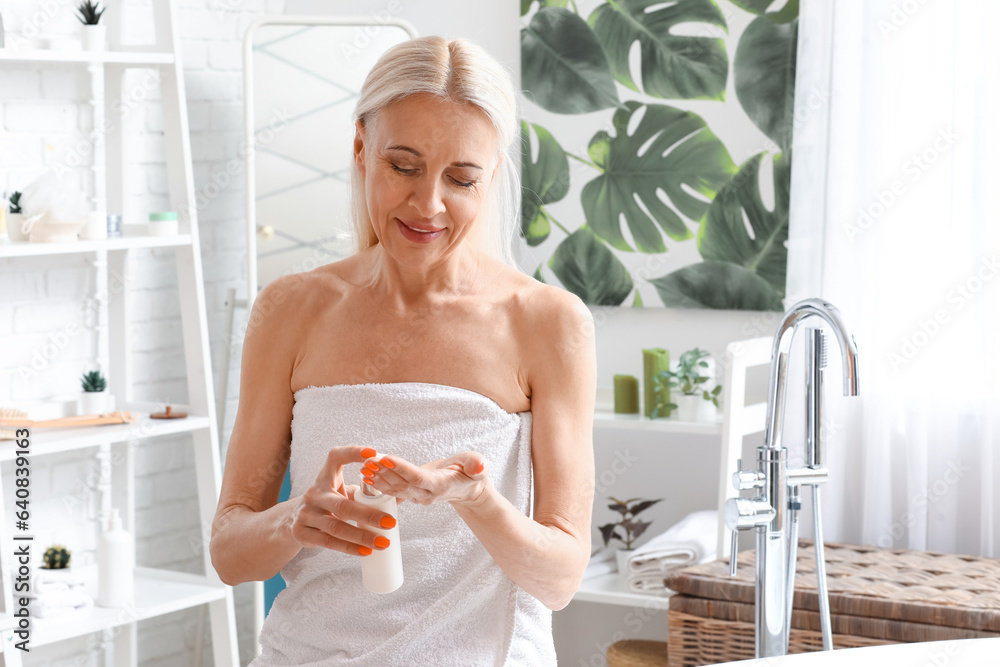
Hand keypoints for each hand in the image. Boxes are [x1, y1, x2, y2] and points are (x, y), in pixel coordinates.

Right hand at [286, 446, 397, 555]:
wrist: (293, 520)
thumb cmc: (328, 503)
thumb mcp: (339, 491)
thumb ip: (362, 491)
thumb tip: (400, 495)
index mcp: (324, 478)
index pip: (335, 457)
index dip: (353, 452)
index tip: (373, 453)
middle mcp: (314, 494)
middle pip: (343, 504)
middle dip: (368, 515)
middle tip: (390, 522)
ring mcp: (306, 514)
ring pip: (336, 527)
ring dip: (362, 536)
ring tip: (382, 542)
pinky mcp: (302, 533)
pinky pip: (329, 542)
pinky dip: (349, 548)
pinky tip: (365, 551)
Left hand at [363, 451, 489, 506]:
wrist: (467, 489)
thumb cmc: (472, 474)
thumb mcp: (480, 466)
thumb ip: (478, 465)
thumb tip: (479, 467)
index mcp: (440, 485)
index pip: (417, 477)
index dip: (401, 469)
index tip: (386, 459)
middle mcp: (427, 494)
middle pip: (402, 484)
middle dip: (383, 473)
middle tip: (367, 462)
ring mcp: (418, 497)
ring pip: (395, 488)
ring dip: (378, 479)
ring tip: (364, 467)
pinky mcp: (412, 495)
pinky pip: (394, 491)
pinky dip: (380, 484)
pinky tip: (366, 478)